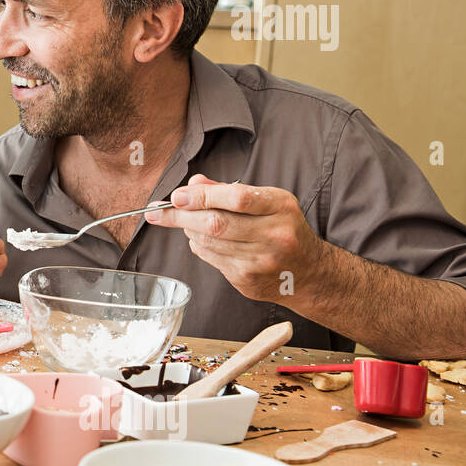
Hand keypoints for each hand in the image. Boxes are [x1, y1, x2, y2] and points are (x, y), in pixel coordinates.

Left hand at [142, 174, 324, 301]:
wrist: (309, 273)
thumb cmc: (283, 228)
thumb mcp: (267, 201)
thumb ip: (228, 191)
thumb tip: (192, 184)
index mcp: (280, 207)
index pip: (236, 199)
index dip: (201, 197)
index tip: (176, 196)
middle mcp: (274, 234)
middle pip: (216, 224)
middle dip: (180, 216)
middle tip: (156, 211)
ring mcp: (261, 261)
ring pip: (209, 243)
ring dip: (188, 231)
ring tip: (185, 223)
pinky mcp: (248, 280)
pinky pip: (212, 259)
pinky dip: (199, 247)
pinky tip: (201, 240)